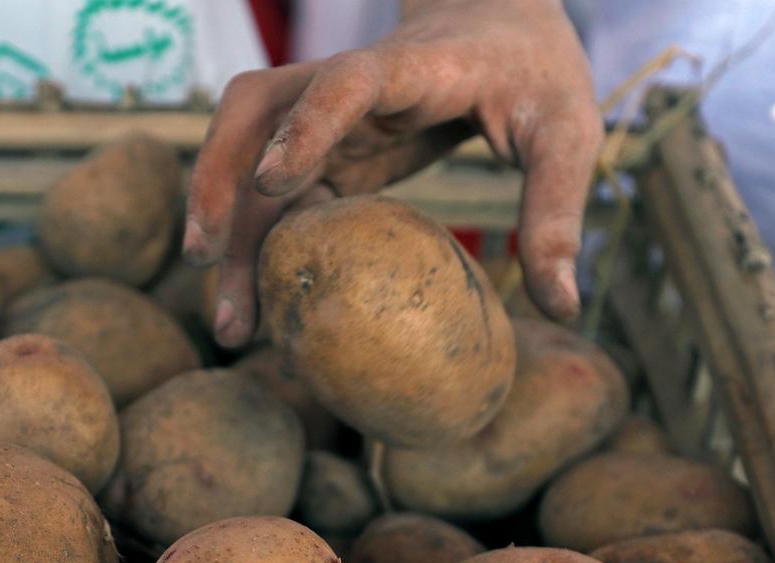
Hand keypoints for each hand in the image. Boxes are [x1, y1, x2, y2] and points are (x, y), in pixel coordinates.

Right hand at [184, 0, 602, 347]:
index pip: (343, 83)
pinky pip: (274, 196)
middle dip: (219, 181)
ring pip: (248, 157)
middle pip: (256, 113)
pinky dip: (259, 247)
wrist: (498, 25)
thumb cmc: (533, 75)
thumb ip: (558, 212)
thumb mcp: (568, 134)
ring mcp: (326, 117)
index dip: (305, 127)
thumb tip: (563, 305)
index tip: (271, 184)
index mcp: (410, 68)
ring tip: (233, 320)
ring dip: (228, 231)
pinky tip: (263, 307)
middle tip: (206, 261)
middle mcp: (348, 85)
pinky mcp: (325, 152)